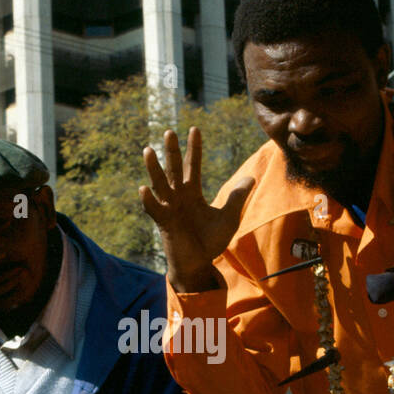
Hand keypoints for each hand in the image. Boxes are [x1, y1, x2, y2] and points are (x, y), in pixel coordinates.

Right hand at [139, 127, 253, 293]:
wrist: (199, 264)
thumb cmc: (211, 241)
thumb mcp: (229, 217)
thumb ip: (236, 197)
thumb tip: (251, 177)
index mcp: (193, 193)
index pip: (193, 166)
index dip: (194, 148)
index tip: (195, 129)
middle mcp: (179, 197)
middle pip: (175, 169)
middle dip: (172, 151)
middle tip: (169, 132)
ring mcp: (170, 209)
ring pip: (160, 184)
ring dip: (154, 168)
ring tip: (148, 151)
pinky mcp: (164, 224)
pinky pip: (154, 210)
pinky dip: (148, 200)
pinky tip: (143, 189)